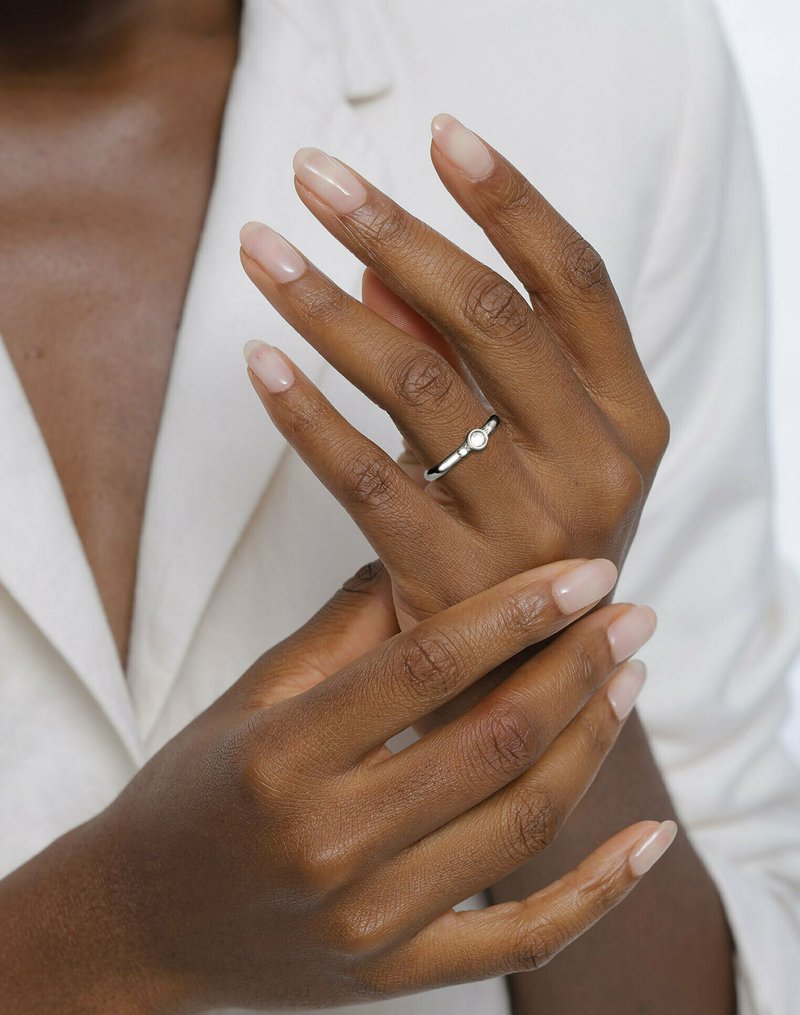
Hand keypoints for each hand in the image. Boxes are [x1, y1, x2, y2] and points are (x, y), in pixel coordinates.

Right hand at [88, 561, 666, 1014]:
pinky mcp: (396, 975)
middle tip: (632, 616)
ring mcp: (369, 922)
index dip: (519, 612)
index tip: (586, 574)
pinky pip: (523, 940)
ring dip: (592, 746)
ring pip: (521, 825)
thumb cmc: (190, 796)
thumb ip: (340, 633)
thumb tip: (429, 562)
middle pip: (492, 742)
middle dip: (578, 668)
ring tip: (628, 682)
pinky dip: (599, 892)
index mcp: (281, 758)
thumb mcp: (246, 698)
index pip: (426, 667)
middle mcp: (329, 844)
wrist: (140, 925)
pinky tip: (653, 839)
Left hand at [238, 115, 668, 630]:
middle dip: (393, 229)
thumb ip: (472, 360)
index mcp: (632, 420)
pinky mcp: (454, 582)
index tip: (439, 136)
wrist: (530, 685)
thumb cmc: (530, 544)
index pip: (576, 282)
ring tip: (259, 250)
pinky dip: (305, 415)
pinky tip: (258, 363)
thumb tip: (377, 266)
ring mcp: (529, 530)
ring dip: (325, 305)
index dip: (509, 200)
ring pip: (417, 384)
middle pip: (489, 317)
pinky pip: (365, 479)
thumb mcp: (538, 448)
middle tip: (313, 175)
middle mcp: (597, 467)